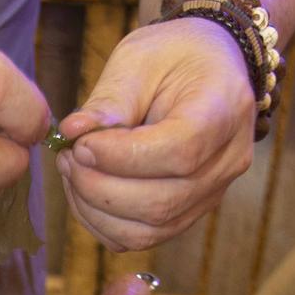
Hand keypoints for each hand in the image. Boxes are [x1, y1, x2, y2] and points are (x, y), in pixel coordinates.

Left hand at [56, 19, 254, 251]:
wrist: (209, 68)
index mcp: (224, 112)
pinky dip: (102, 223)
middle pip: (160, 203)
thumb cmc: (175, 56)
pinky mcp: (188, 214)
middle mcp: (227, 162)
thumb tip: (72, 132)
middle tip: (68, 157)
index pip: (178, 154)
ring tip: (72, 171)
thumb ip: (110, 99)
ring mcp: (211, 195)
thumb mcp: (141, 58)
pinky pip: (142, 238)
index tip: (82, 143)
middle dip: (99, 188)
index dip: (121, 158)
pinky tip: (84, 191)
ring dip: (96, 209)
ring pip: (149, 230)